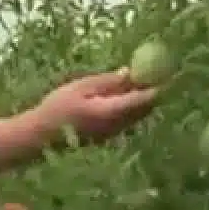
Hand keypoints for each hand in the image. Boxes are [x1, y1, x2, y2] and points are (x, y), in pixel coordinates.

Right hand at [30, 68, 159, 145]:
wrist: (42, 135)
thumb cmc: (58, 106)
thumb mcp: (81, 87)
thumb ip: (108, 82)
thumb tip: (130, 73)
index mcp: (111, 112)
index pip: (142, 100)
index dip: (156, 87)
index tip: (166, 73)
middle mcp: (117, 126)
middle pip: (144, 110)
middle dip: (152, 93)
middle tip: (157, 74)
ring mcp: (113, 134)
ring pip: (137, 117)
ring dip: (142, 101)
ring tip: (142, 82)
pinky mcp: (107, 136)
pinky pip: (127, 121)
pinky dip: (132, 108)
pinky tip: (125, 95)